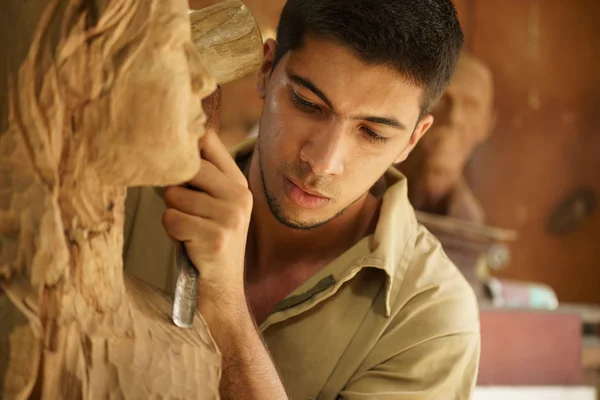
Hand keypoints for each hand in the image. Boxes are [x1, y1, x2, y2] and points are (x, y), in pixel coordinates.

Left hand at [161, 129, 251, 311]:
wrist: (222, 290)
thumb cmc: (208, 243)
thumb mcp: (214, 206)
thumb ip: (201, 177)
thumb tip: (168, 146)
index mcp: (239, 184)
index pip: (208, 140)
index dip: (183, 144)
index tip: (171, 155)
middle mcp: (239, 196)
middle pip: (186, 166)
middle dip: (174, 187)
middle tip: (184, 209)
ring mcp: (230, 217)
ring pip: (174, 195)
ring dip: (172, 214)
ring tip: (189, 230)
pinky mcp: (215, 238)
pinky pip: (172, 219)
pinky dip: (172, 232)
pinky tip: (187, 243)